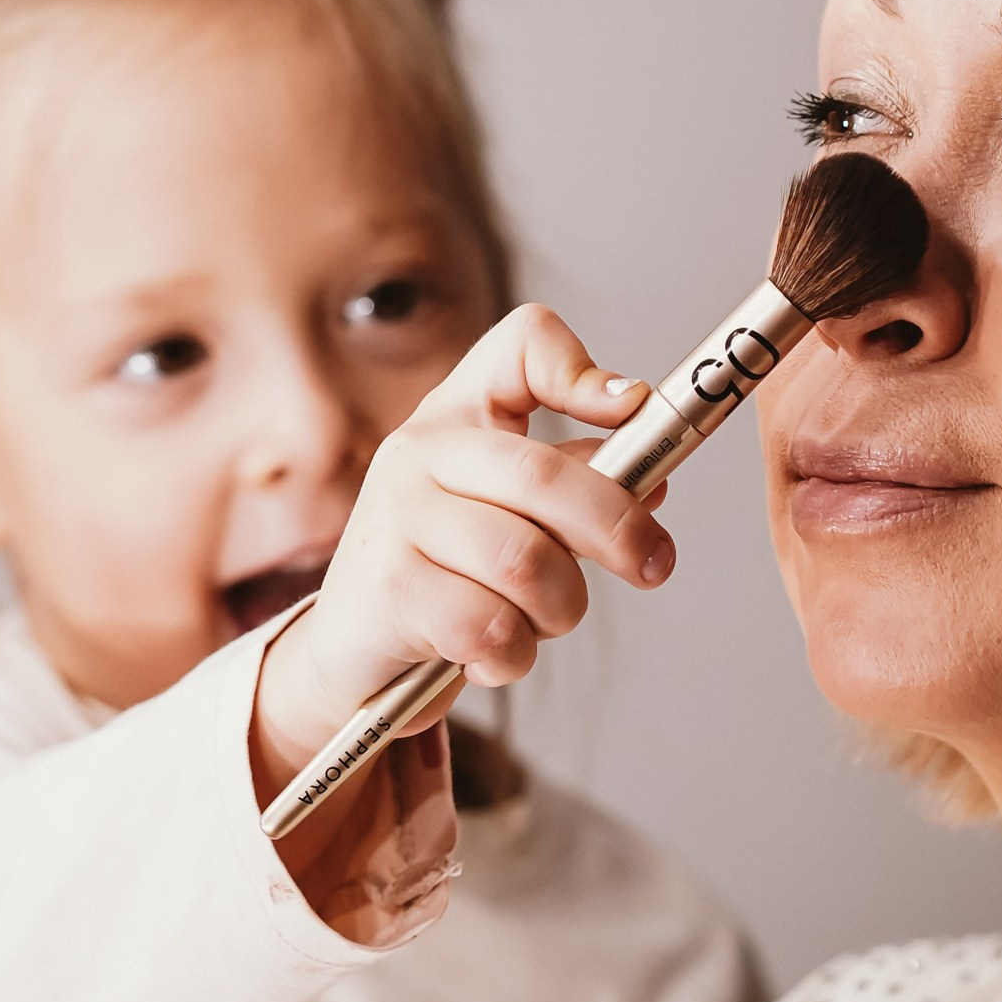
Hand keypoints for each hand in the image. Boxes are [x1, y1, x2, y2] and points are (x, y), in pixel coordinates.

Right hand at [250, 302, 668, 796]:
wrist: (346, 649)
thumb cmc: (437, 572)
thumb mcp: (498, 511)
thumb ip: (570, 486)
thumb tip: (654, 483)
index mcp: (456, 419)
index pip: (521, 345)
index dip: (582, 370)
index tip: (630, 413)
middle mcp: (420, 453)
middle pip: (546, 476)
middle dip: (619, 529)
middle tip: (653, 566)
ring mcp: (398, 517)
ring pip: (529, 564)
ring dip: (559, 610)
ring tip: (538, 622)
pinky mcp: (390, 589)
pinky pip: (491, 626)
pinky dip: (512, 656)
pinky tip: (492, 655)